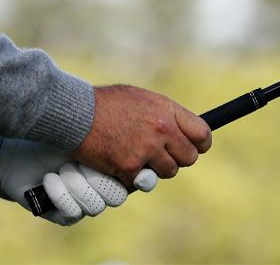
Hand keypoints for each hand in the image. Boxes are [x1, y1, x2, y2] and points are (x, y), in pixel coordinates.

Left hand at [0, 139, 154, 225]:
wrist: (21, 141)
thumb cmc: (57, 129)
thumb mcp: (90, 128)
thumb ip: (120, 134)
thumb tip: (150, 134)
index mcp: (114, 165)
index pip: (137, 180)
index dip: (137, 179)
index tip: (136, 173)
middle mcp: (101, 187)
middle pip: (118, 196)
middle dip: (98, 178)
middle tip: (81, 161)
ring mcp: (84, 202)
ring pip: (96, 206)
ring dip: (77, 184)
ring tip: (63, 166)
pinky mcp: (64, 214)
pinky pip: (73, 212)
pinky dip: (60, 193)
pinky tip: (50, 178)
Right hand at [74, 84, 211, 183]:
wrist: (77, 113)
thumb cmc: (107, 103)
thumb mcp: (142, 99)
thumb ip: (164, 114)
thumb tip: (181, 130)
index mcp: (167, 111)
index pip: (202, 133)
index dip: (201, 144)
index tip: (196, 147)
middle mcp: (162, 130)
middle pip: (189, 158)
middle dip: (177, 158)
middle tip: (161, 155)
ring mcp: (146, 150)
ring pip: (167, 172)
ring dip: (155, 168)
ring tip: (136, 155)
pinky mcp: (130, 168)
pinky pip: (141, 181)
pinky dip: (131, 177)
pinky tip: (118, 162)